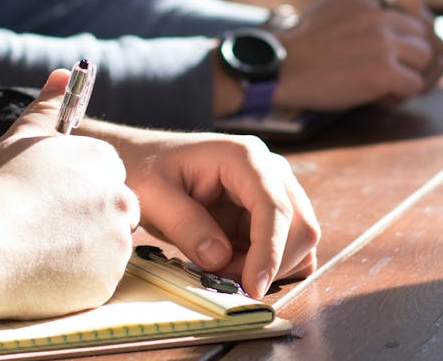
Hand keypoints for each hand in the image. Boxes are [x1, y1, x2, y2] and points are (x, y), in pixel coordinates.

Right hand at [0, 70, 139, 318]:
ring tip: (35, 249)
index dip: (74, 191)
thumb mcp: (19, 139)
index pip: (104, 176)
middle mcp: (120, 198)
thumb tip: (63, 73)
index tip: (46, 201)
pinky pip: (96, 280)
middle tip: (41, 228)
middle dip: (85, 220)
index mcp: (102, 161)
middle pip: (112, 211)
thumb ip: (47, 107)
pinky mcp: (107, 280)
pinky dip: (75, 279)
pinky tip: (40, 272)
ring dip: (80, 250)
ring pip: (106, 247)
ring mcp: (117, 241)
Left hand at [91, 127, 319, 297]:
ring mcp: (273, 190)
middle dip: (270, 263)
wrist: (142, 161)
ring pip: (299, 240)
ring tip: (222, 269)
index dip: (269, 250)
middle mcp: (269, 170)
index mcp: (244, 157)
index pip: (274, 207)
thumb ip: (186, 225)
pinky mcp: (267, 212)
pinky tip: (234, 266)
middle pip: (300, 225)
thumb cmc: (145, 169)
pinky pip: (286, 247)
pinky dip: (268, 266)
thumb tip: (220, 258)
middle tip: (225, 280)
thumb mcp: (152, 195)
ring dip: (268, 267)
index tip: (253, 287)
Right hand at [273, 0, 442, 109]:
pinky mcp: (383, 72)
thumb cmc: (303, 45)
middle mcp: (378, 13)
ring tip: (384, 82)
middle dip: (412, 52)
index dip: (413, 14)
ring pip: (425, 57)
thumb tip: (405, 20)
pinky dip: (400, 94)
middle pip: (423, 30)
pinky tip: (379, 96)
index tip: (396, 32)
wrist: (278, 69)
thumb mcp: (334, 6)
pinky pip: (414, 84)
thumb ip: (367, 5)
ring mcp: (383, 42)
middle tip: (389, 67)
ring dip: (410, 73)